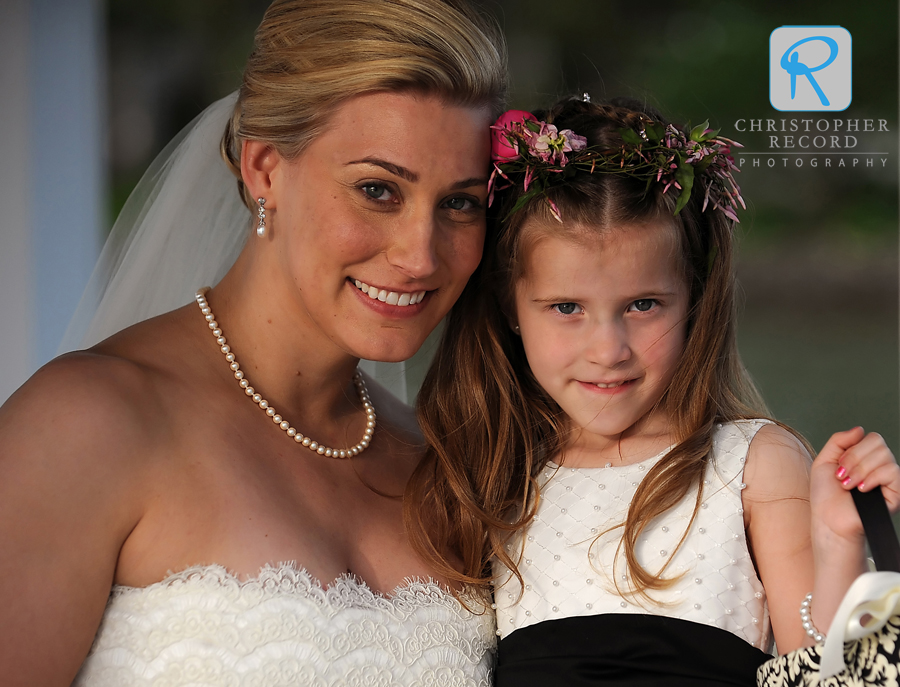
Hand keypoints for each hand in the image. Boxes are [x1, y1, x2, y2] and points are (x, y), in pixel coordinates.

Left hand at [811, 427, 899, 545]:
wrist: (829, 519)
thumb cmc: (826, 495)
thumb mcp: (824, 460)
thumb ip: (839, 440)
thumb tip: (860, 429)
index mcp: (865, 458)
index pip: (870, 437)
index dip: (852, 449)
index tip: (839, 465)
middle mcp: (879, 466)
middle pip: (878, 442)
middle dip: (854, 458)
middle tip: (843, 476)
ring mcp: (889, 479)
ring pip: (884, 455)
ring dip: (859, 470)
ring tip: (850, 485)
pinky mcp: (896, 493)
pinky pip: (892, 472)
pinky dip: (872, 478)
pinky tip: (862, 489)